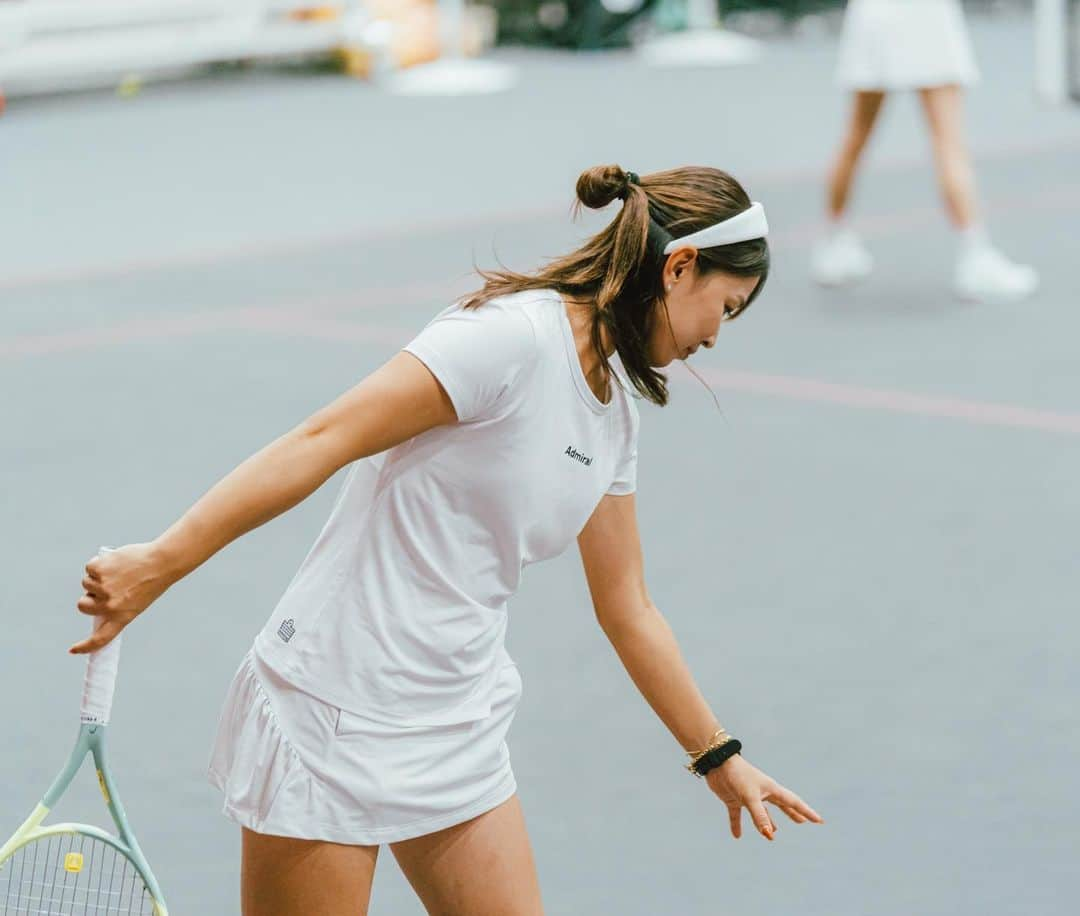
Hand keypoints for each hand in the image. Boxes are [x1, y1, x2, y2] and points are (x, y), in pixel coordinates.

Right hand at [69, 543, 170, 654]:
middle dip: (88, 597)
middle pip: (83, 605)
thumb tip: (98, 602)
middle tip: (105, 587)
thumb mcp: (138, 601)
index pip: (100, 638)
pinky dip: (99, 563)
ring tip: (120, 571)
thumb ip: (117, 607)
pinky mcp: (98, 570)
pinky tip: (117, 561)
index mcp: (122, 617)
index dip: (86, 646)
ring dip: (97, 577)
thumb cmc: (153, 579)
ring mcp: (102, 587)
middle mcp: (109, 606)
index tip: (74, 650)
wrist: (162, 561)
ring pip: (86, 583)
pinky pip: (90, 567)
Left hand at [705, 754, 823, 840]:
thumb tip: (769, 836)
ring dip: (768, 822)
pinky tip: (737, 836)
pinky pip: (737, 815)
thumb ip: (760, 816)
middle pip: (781, 805)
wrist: (716, 763)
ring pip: (761, 812)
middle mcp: (761, 792)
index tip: (819, 820)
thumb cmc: (737, 775)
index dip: (806, 812)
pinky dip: (737, 825)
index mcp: (771, 789)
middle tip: (803, 821)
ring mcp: (747, 796)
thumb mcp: (750, 797)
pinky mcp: (733, 799)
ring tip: (773, 832)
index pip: (793, 802)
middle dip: (792, 813)